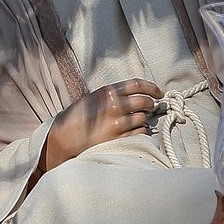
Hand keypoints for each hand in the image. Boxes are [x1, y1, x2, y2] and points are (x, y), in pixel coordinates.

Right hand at [42, 78, 162, 170]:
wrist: (64, 137)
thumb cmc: (78, 117)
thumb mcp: (94, 97)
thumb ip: (115, 94)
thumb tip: (140, 95)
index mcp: (108, 92)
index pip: (138, 84)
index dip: (152, 88)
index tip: (159, 93)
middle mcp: (115, 106)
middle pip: (145, 101)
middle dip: (150, 104)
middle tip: (149, 108)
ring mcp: (117, 123)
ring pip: (144, 118)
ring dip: (144, 119)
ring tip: (136, 121)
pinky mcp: (119, 139)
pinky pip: (140, 132)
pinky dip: (141, 131)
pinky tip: (134, 131)